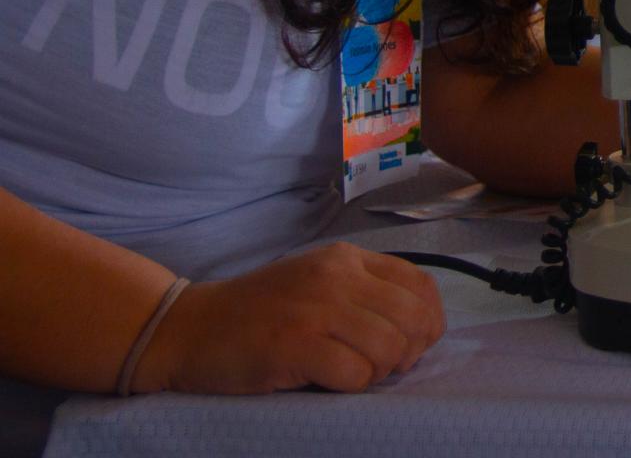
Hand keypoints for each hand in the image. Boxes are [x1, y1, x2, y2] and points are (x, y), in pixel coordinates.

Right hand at [135, 243, 444, 393]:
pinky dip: (352, 385)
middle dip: (409, 352)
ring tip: (352, 372)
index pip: (421, 286)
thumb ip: (365, 293)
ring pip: (390, 347)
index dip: (428, 322)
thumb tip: (419, 327)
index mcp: (348, 258)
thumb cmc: (260, 313)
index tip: (412, 344)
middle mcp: (337, 276)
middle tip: (384, 367)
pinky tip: (328, 380)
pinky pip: (355, 373)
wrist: (189, 328)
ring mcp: (316, 309)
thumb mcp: (318, 284)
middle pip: (413, 318)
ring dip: (379, 372)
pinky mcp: (295, 344)